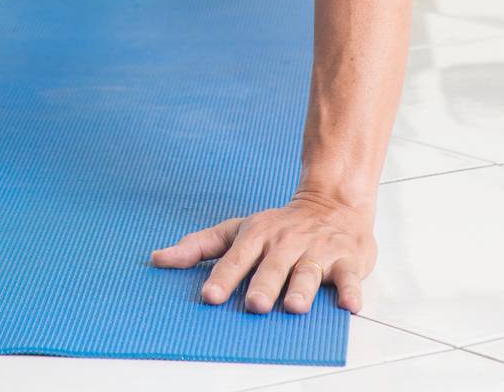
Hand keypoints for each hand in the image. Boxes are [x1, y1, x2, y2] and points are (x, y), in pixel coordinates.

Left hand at [150, 189, 375, 313]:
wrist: (333, 204)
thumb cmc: (279, 227)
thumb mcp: (238, 230)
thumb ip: (200, 246)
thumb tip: (158, 259)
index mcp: (257, 236)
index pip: (236, 258)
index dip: (223, 277)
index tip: (209, 296)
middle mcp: (285, 243)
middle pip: (273, 267)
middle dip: (264, 285)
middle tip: (254, 305)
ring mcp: (316, 252)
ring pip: (308, 272)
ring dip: (302, 288)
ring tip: (294, 306)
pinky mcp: (346, 261)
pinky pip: (350, 278)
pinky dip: (351, 291)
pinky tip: (348, 305)